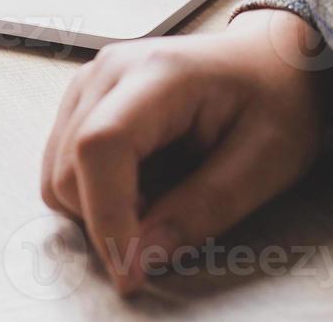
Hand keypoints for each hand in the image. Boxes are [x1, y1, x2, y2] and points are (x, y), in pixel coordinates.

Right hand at [40, 10, 328, 295]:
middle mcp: (109, 71)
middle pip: (68, 166)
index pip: (102, 145)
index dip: (107, 215)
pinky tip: (141, 183)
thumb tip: (142, 256)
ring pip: (56, 172)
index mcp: (160, 73)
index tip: (132, 271)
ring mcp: (88, 83)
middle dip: (108, 219)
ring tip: (159, 198)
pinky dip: (94, 192)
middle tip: (167, 226)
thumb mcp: (266, 161)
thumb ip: (205, 209)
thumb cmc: (276, 101)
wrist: (268, 60)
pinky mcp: (81, 100)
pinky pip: (63, 164)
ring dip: (98, 207)